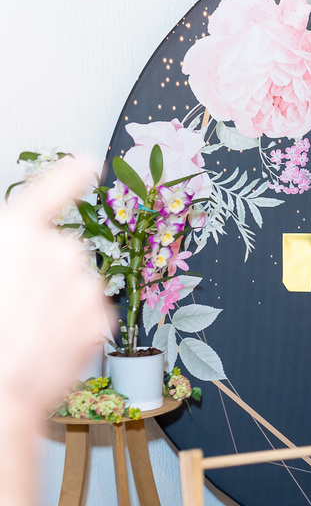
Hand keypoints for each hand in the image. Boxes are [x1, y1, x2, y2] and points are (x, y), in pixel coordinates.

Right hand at [0, 159, 112, 410]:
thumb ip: (14, 250)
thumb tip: (25, 248)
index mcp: (18, 234)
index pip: (49, 192)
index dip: (68, 176)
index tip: (89, 161)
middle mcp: (59, 250)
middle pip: (59, 251)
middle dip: (44, 272)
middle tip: (13, 306)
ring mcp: (85, 284)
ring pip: (75, 283)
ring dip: (58, 299)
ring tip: (26, 330)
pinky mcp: (101, 317)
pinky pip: (88, 312)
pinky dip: (72, 324)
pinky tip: (46, 344)